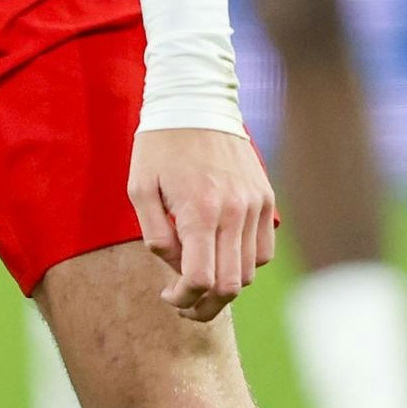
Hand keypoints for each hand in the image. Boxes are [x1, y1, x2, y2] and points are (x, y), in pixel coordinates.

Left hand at [130, 128, 278, 320]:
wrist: (196, 101)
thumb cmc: (159, 146)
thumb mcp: (140, 189)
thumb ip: (157, 236)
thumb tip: (177, 269)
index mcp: (200, 211)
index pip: (201, 279)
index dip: (184, 299)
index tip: (169, 296)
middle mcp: (234, 211)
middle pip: (230, 286)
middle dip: (205, 306)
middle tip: (184, 304)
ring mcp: (254, 204)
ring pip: (250, 272)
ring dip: (225, 286)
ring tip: (202, 279)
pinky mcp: (266, 196)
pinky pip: (264, 249)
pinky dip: (246, 263)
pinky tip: (223, 255)